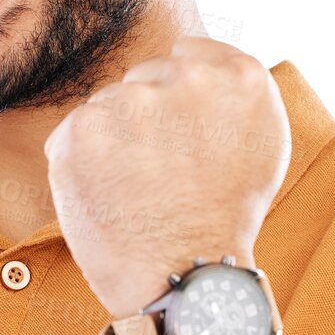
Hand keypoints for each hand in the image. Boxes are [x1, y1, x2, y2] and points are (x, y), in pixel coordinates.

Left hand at [42, 38, 289, 316]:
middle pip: (144, 79)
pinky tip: (110, 194)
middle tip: (164, 173)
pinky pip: (73, 133)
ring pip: (107, 106)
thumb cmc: (223, 216)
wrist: (187, 278)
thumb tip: (191, 59)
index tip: (185, 139)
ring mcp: (132, 101)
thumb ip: (228, 90)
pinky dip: (81, 162)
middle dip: (147, 119)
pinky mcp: (83, 130)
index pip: (187, 56)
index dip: (180, 101)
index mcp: (240, 77)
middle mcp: (186, 78)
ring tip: (139, 189)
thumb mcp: (260, 142)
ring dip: (113, 140)